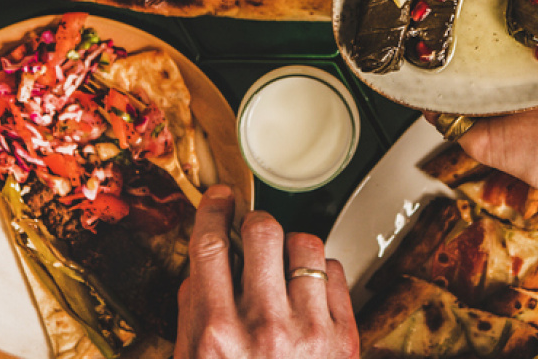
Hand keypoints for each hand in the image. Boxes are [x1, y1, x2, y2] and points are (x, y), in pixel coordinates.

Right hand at [176, 186, 356, 358]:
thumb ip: (194, 312)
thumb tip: (204, 264)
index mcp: (216, 335)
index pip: (209, 247)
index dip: (213, 211)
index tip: (219, 200)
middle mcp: (263, 329)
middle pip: (263, 233)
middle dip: (255, 225)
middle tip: (252, 234)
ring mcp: (308, 332)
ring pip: (306, 245)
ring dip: (291, 249)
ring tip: (283, 269)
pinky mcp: (343, 338)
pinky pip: (335, 271)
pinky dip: (320, 274)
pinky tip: (307, 293)